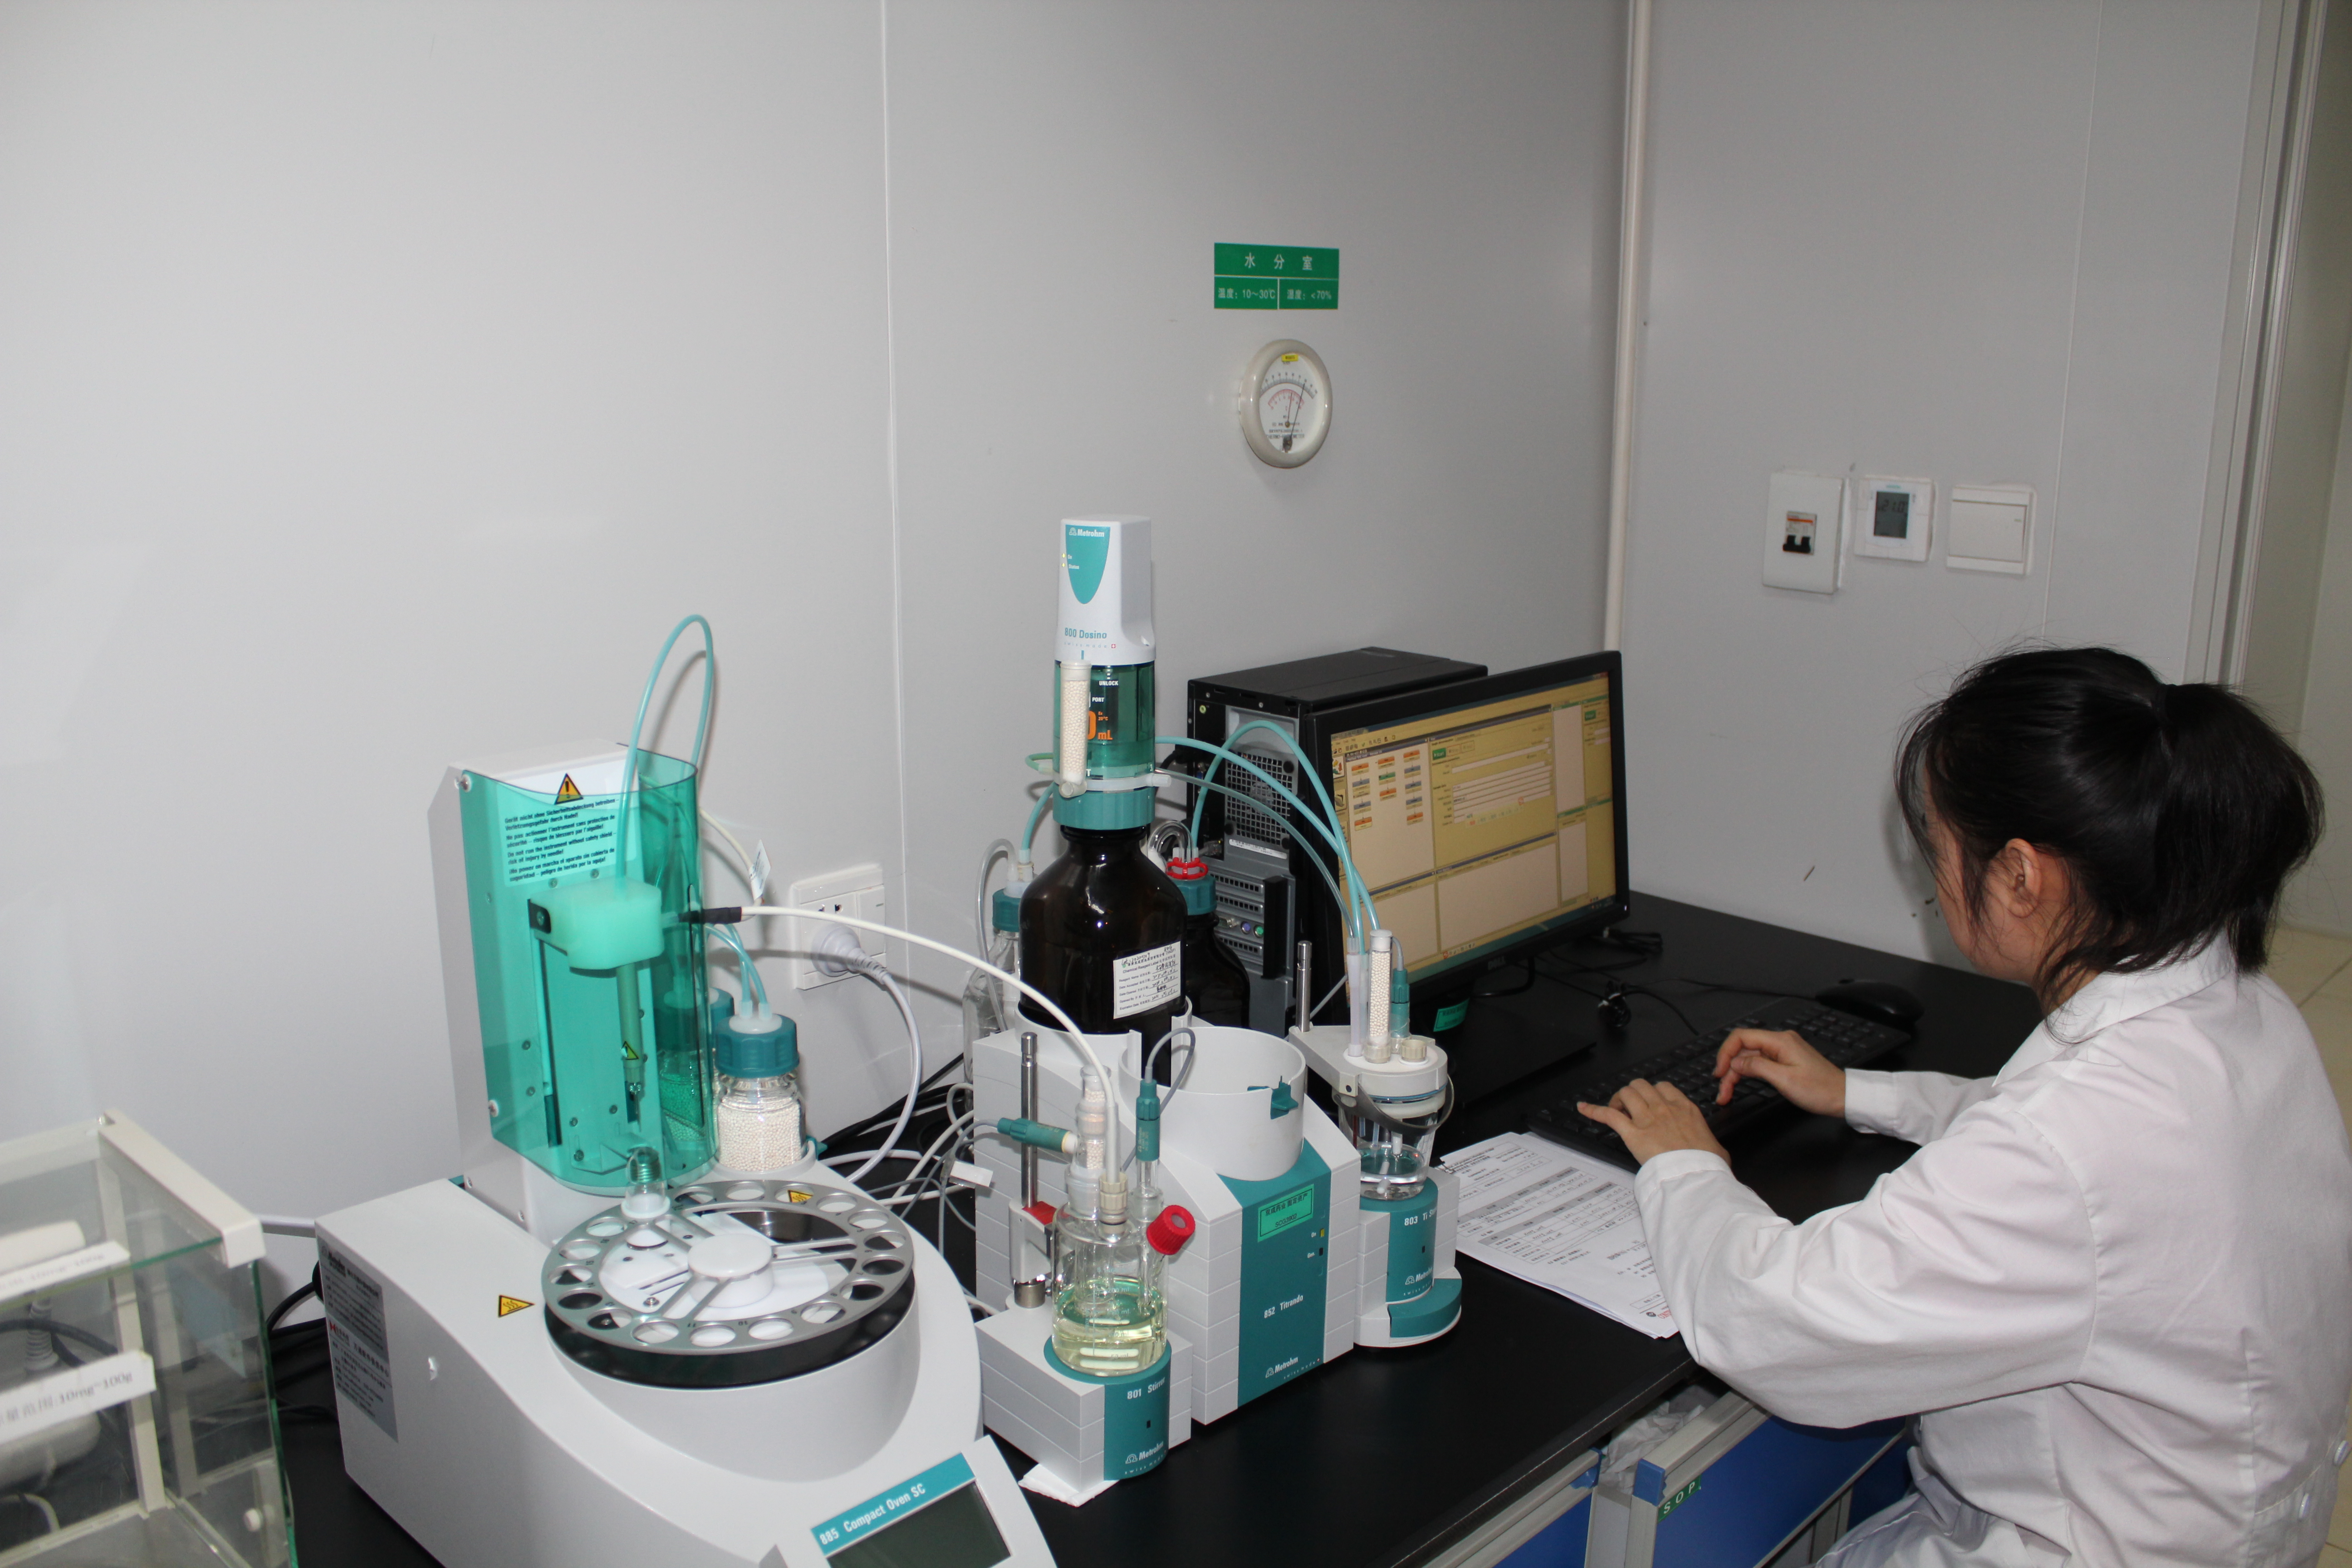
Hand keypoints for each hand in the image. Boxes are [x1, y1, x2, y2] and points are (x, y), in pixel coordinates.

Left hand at [1578, 1079, 1729, 1164]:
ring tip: (1616, 1111)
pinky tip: (1583, 1108)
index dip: (1652, 1093)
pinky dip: (1593, 1110)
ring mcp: (1647, 1118)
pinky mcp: (1632, 1133)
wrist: (1696, 1174)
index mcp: (1684, 1108)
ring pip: (1625, 1093)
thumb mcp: (1717, 1150)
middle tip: (1630, 1108)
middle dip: (1633, 1093)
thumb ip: (1712, 1145)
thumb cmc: (1707, 1164)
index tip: (1649, 1103)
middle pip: (1640, 1085)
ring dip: (1618, 1100)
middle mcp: (1663, 1108)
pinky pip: (1608, 1115)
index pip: (1663, 1087)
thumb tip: (1717, 1153)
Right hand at [1713, 1028, 1845, 1116]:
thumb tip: (1736, 1062)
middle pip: (1743, 1049)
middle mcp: (1780, 1042)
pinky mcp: (1785, 1060)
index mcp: (1780, 1041)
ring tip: (1727, 1093)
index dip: (1725, 1053)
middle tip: (1722, 1091)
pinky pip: (1760, 1063)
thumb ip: (1757, 1067)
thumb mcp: (1785, 1080)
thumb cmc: (1821, 1090)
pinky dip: (1748, 1074)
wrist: (1843, 1097)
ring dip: (1736, 1074)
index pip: (1741, 1037)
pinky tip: (1741, 1083)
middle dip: (1729, 1068)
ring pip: (1749, 1058)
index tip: (1719, 1072)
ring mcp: (1783, 1051)